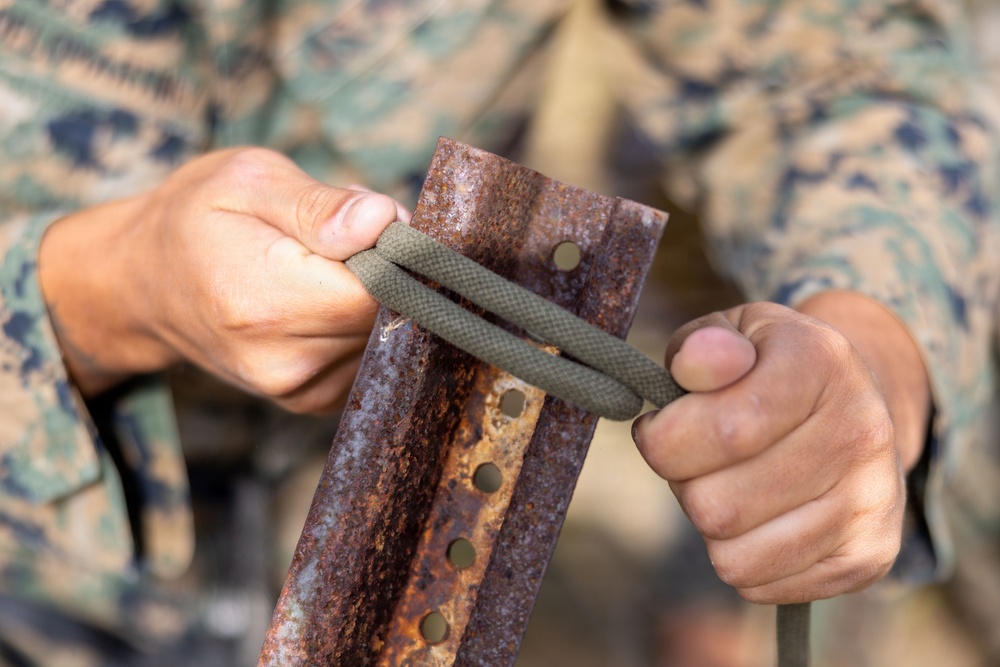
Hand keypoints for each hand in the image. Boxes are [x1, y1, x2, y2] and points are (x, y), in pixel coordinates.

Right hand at [39, 147, 408, 412]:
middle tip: (340, 235)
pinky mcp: (310, 399)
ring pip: (382, 336)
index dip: (393, 249)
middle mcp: (283, 361)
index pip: (381, 288)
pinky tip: (319, 298)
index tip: (371, 220)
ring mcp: (296, 389)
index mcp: (264, 302)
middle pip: (386, 315)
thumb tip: (383, 220)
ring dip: (369, 296)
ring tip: (319, 264)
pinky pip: (368, 356)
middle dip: (383, 268)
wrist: (143, 285)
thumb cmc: (195, 220)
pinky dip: (357, 324)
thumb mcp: (247, 181)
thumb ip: (319, 205)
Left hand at [633, 298, 928, 603]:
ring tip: (727, 485)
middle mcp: (860, 431)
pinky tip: (758, 516)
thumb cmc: (764, 368)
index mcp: (820, 362)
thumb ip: (700, 345)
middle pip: (716, 505)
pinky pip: (759, 585)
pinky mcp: (870, 557)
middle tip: (698, 460)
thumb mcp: (729, 334)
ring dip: (708, 527)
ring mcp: (872, 501)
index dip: (662, 439)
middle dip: (683, 485)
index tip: (658, 426)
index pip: (723, 431)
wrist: (853, 401)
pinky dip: (739, 557)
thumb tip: (698, 361)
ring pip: (734, 556)